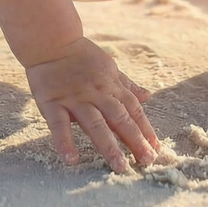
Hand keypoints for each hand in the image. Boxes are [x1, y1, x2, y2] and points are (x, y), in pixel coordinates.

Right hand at [25, 37, 159, 172]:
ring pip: (94, 124)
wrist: (51, 40)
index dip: (145, 129)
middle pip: (119, 118)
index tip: (156, 149)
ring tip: (120, 166)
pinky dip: (64, 142)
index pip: (133, 109)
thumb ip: (126, 84)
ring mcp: (74, 99)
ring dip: (108, 146)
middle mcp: (96, 93)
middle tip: (146, 161)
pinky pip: (59, 125)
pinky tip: (71, 159)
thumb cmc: (81, 56)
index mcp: (110, 85)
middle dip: (134, 140)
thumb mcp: (108, 66)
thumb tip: (148, 96)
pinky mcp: (52, 103)